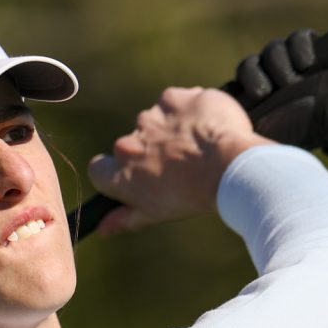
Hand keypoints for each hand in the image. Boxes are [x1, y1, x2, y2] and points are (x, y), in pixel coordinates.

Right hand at [86, 86, 272, 234]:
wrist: (228, 168)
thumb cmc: (192, 195)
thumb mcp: (155, 214)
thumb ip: (123, 218)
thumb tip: (101, 228)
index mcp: (121, 173)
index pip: (99, 169)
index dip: (116, 170)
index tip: (137, 173)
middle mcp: (128, 142)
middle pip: (135, 142)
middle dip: (154, 148)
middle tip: (181, 161)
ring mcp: (150, 117)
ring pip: (158, 120)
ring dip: (174, 127)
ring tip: (200, 144)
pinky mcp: (173, 98)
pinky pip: (178, 101)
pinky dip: (191, 110)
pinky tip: (208, 125)